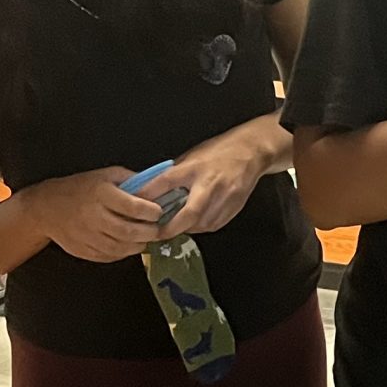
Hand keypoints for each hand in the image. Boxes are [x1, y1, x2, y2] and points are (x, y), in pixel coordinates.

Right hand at [30, 167, 167, 265]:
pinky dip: (124, 253)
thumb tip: (158, 186)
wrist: (47, 207)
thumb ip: (132, 180)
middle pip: (128, 231)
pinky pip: (109, 256)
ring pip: (120, 248)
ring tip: (146, 238)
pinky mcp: (83, 250)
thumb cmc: (80, 188)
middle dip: (149, 232)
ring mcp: (87, 236)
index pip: (132, 207)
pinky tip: (129, 245)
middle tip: (157, 229)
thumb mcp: (106, 175)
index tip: (158, 211)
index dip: (151, 211)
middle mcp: (93, 216)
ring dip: (139, 245)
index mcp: (100, 194)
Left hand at [147, 128, 276, 240]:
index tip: (134, 207)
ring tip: (176, 226)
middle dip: (171, 228)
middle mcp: (209, 184)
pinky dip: (200, 226)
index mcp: (194, 167)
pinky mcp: (234, 208)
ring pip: (200, 224)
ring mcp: (224, 198)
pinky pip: (213, 225)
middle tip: (156, 234)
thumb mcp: (192, 156)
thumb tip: (153, 190)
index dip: (148, 195)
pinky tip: (196, 221)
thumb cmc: (218, 152)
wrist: (252, 152)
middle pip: (188, 214)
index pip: (166, 182)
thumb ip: (175, 174)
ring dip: (186, 228)